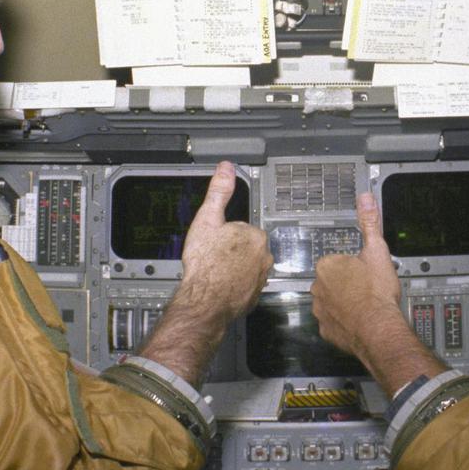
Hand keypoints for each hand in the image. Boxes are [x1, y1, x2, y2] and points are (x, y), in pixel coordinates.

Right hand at [137, 163, 272, 385]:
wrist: (204, 301)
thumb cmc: (205, 263)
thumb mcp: (207, 219)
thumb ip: (219, 192)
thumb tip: (226, 168)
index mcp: (255, 235)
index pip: (240, 228)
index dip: (223, 235)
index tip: (213, 242)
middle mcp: (264, 257)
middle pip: (244, 248)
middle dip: (230, 251)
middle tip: (212, 257)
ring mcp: (261, 278)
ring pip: (245, 266)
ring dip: (232, 268)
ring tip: (214, 272)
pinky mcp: (255, 296)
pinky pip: (244, 285)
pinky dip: (234, 285)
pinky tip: (219, 285)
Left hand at [313, 192, 441, 393]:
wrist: (378, 328)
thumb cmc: (376, 293)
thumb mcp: (377, 251)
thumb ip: (369, 223)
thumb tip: (365, 200)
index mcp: (327, 266)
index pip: (335, 261)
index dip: (352, 265)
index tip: (363, 271)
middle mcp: (318, 287)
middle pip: (331, 281)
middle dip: (345, 283)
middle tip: (365, 287)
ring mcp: (320, 310)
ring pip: (330, 301)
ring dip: (343, 302)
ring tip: (363, 303)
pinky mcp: (326, 330)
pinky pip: (333, 322)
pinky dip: (343, 321)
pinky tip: (358, 319)